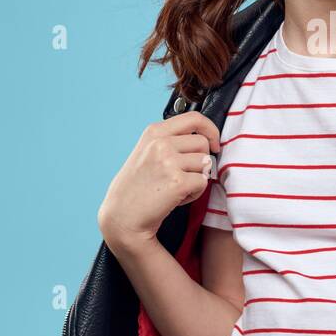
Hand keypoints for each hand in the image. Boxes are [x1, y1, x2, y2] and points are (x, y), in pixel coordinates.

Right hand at [98, 110, 220, 258]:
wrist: (122, 217)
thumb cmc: (136, 187)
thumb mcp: (147, 152)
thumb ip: (171, 141)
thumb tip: (205, 138)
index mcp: (154, 132)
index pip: (194, 118)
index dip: (210, 130)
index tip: (214, 143)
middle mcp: (161, 143)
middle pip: (203, 143)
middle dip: (201, 160)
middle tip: (184, 175)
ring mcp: (169, 162)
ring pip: (205, 163)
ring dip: (196, 178)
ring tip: (176, 188)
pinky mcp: (177, 182)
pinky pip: (203, 182)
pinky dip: (195, 193)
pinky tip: (177, 198)